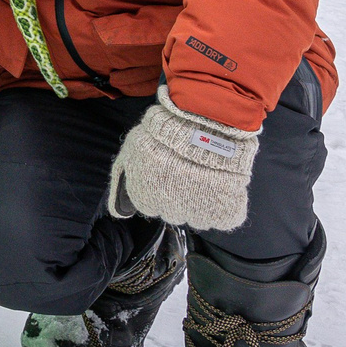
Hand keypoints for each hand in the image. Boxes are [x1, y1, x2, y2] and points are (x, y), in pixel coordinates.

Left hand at [106, 88, 258, 231]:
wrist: (200, 130)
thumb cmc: (163, 134)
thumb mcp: (132, 149)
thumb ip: (123, 177)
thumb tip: (119, 211)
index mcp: (145, 200)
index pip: (149, 205)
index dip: (157, 188)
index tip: (166, 173)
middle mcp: (169, 213)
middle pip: (173, 211)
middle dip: (178, 194)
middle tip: (186, 171)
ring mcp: (197, 216)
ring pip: (199, 216)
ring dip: (202, 200)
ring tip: (207, 175)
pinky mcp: (224, 215)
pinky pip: (225, 217)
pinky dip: (226, 205)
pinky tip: (224, 186)